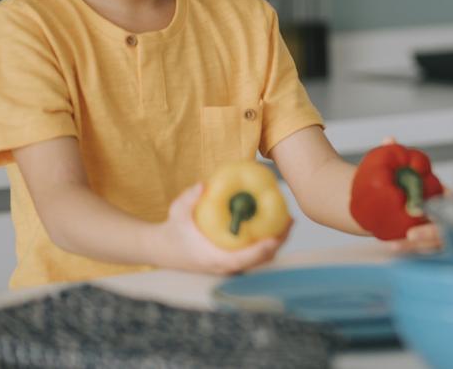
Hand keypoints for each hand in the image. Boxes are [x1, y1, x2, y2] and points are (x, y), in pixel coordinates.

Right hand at [155, 182, 290, 274]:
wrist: (162, 249)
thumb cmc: (172, 230)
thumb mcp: (177, 211)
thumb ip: (189, 198)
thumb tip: (203, 185)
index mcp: (213, 258)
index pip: (244, 259)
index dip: (263, 249)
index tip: (277, 235)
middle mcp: (225, 267)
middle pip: (260, 260)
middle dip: (278, 242)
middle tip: (290, 220)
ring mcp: (230, 268)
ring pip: (261, 259)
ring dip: (276, 243)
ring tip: (288, 221)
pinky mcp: (232, 264)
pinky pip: (255, 256)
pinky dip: (267, 243)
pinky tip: (275, 225)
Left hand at [375, 134, 444, 252]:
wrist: (385, 201)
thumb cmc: (395, 183)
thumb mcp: (396, 167)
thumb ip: (394, 153)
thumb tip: (389, 139)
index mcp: (441, 195)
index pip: (450, 202)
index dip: (442, 209)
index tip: (423, 211)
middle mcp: (442, 215)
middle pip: (445, 228)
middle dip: (429, 233)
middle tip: (409, 233)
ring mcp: (435, 231)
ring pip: (434, 243)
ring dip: (417, 246)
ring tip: (395, 244)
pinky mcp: (424, 243)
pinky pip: (422, 250)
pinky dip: (409, 250)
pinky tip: (393, 247)